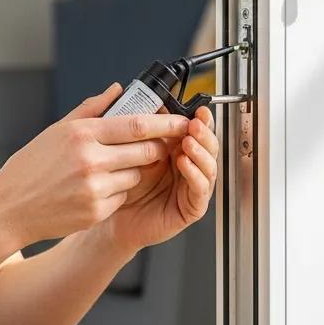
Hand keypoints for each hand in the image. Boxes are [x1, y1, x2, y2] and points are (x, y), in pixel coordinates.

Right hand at [0, 83, 189, 249]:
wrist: (9, 208)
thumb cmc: (31, 167)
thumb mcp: (57, 130)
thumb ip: (91, 108)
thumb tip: (117, 90)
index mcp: (82, 134)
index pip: (137, 125)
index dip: (165, 124)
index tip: (182, 122)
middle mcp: (90, 160)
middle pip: (145, 151)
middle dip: (157, 148)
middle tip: (158, 145)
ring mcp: (94, 188)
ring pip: (136, 175)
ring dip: (133, 170)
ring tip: (109, 168)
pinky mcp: (96, 211)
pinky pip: (123, 196)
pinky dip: (117, 191)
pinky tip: (95, 188)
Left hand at [103, 104, 219, 254]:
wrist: (114, 219)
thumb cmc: (123, 186)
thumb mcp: (132, 151)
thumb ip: (144, 129)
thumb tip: (156, 105)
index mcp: (179, 151)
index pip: (198, 132)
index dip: (202, 121)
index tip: (199, 110)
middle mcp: (190, 168)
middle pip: (209, 147)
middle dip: (204, 134)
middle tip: (194, 124)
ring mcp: (192, 188)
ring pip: (209, 167)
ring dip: (201, 152)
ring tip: (188, 142)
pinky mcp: (192, 208)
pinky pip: (200, 189)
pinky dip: (195, 175)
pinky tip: (185, 164)